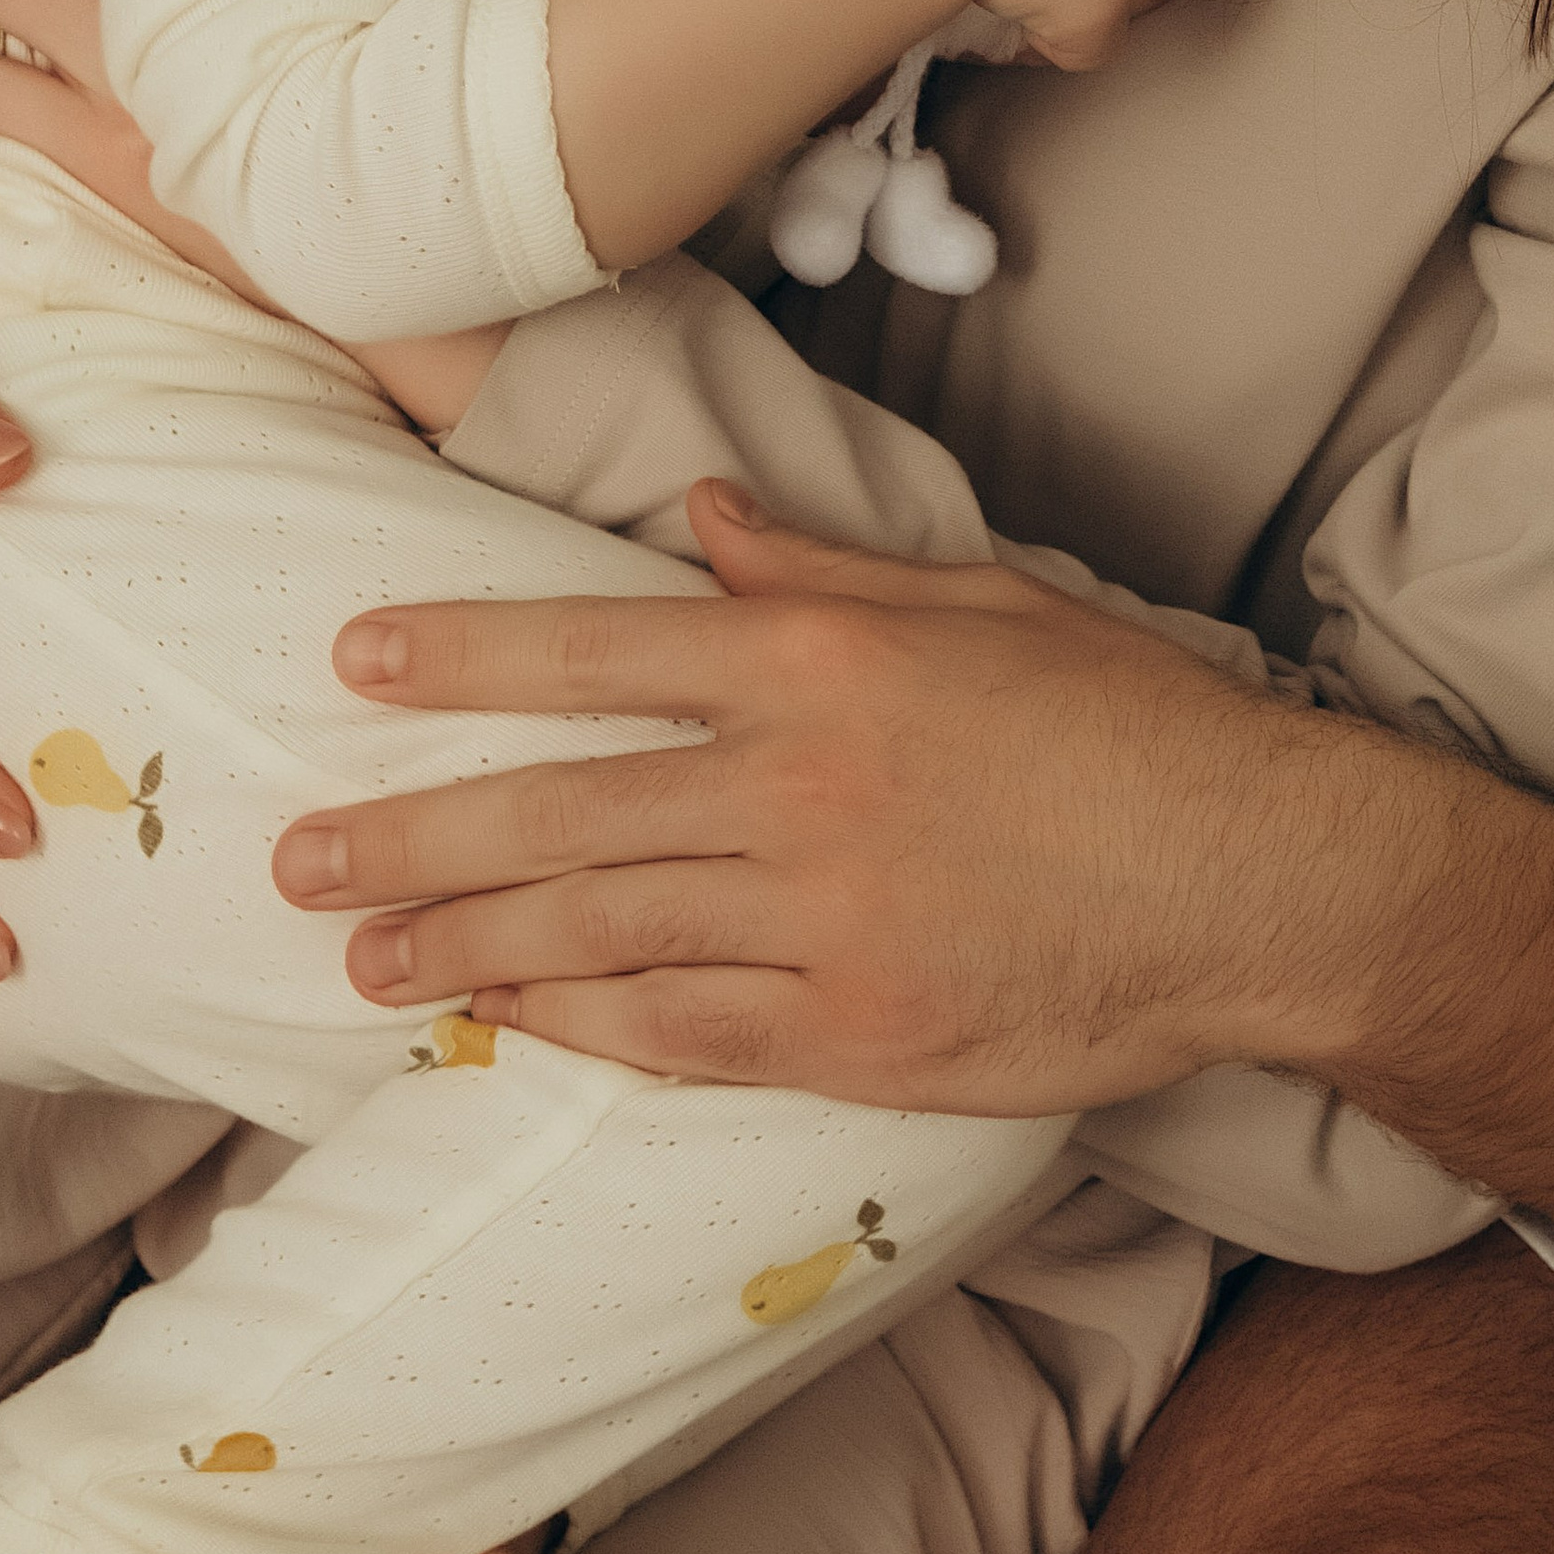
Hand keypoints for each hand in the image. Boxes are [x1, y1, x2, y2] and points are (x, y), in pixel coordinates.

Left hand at [272, 485, 1336, 1113]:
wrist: (1259, 880)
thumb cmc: (1130, 728)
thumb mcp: (984, 605)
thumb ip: (827, 568)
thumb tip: (711, 516)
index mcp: (825, 666)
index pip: (602, 647)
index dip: (465, 655)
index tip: (354, 661)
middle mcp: (802, 788)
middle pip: (564, 810)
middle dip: (412, 832)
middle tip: (294, 856)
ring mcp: (825, 922)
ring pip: (598, 933)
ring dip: (462, 946)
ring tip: (357, 957)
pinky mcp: (858, 1036)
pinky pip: (683, 1035)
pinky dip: (580, 1029)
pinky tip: (500, 1024)